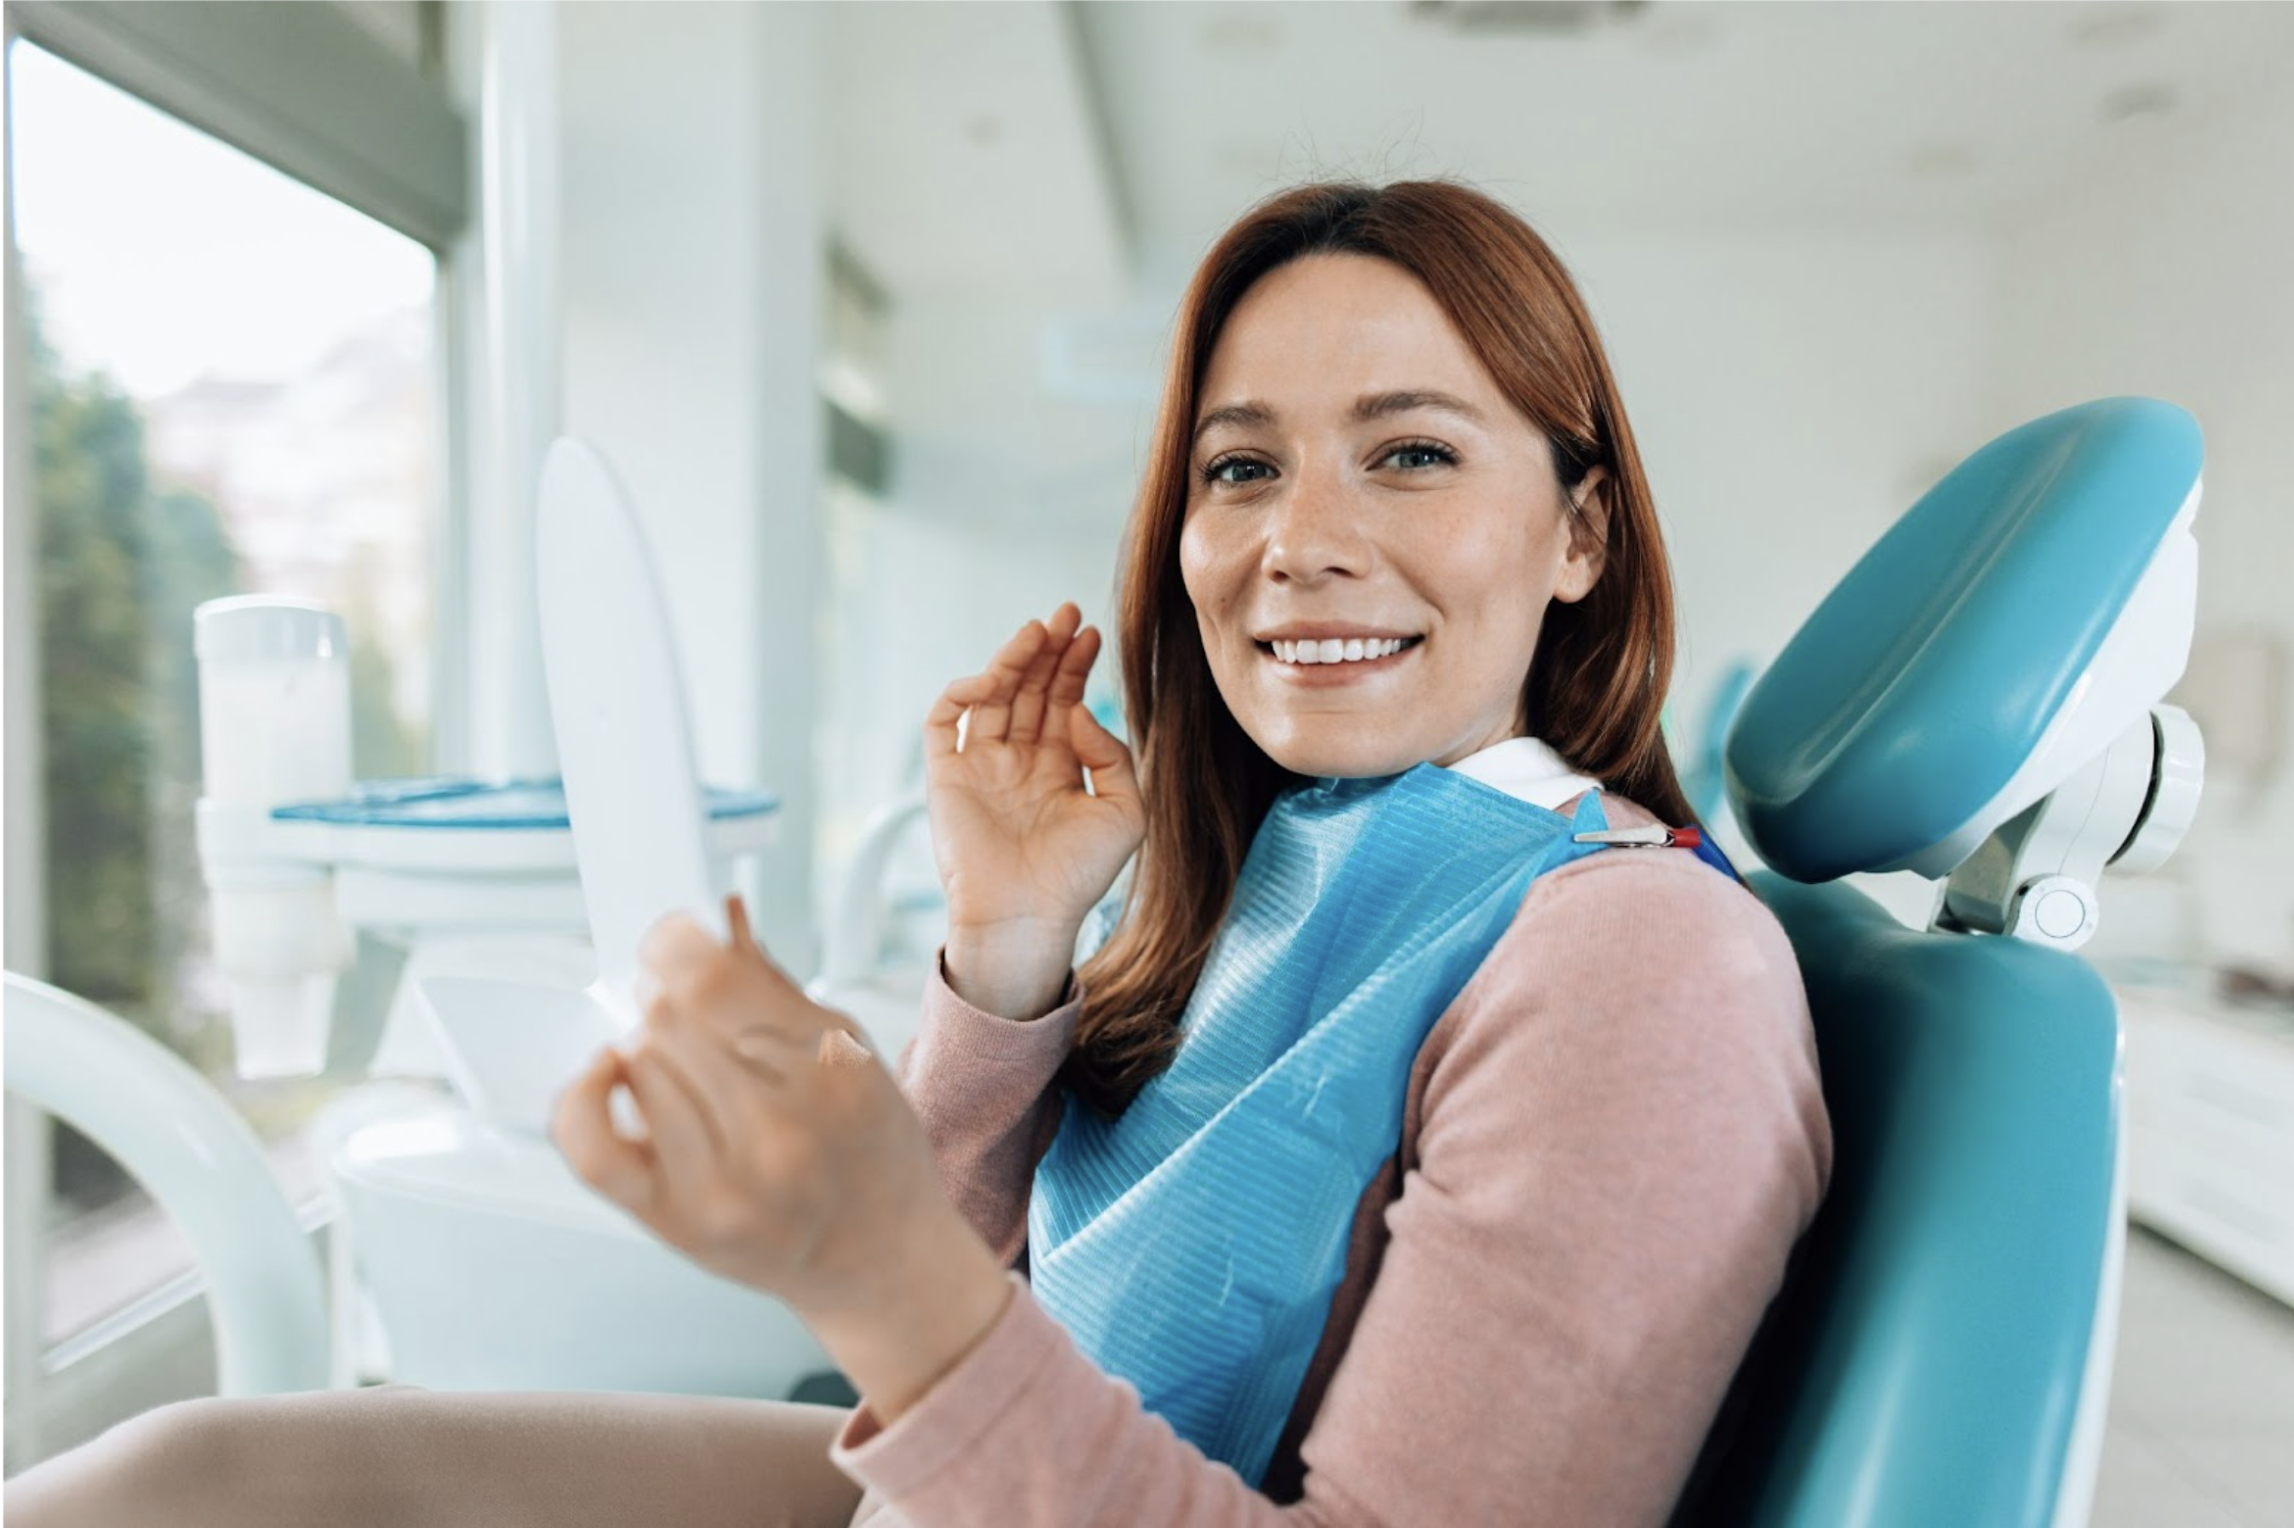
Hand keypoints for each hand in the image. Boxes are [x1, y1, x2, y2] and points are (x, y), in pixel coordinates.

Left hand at [553, 897, 1011, 1418]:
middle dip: (670, 997)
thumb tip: (716, 915)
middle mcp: (776, 1130)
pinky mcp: (676, 1224)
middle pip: (668, 1015)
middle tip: (690, 1011)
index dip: (676, 944)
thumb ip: (775, 985)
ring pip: (637, 1063)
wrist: (879, 1260)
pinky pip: (593, 1149)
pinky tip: (610, 1078)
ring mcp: (722, 1183)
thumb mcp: (853, 1053)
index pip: (711, 977)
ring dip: (649, 1048)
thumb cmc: (870, 1151)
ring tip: (684, 1066)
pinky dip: (584, 1098)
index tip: (676, 943)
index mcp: (828, 1073)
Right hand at [925, 603, 1144, 1014]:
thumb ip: (1114, 756)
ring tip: (1038, 630)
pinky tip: (995, 679)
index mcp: (1057, 769)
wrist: (1027, 916)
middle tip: (1066, 613)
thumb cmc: (1078, 876)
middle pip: (1030, 689)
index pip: (1063, 701)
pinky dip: (963, 693)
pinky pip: (944, 722)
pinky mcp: (946, 776)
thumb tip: (1076, 711)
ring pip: (991, 696)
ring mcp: (980, 766)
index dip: (1075, 665)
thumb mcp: (1125, 812)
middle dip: (1048, 650)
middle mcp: (1017, 762)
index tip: (1091, 633)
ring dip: (1013, 659)